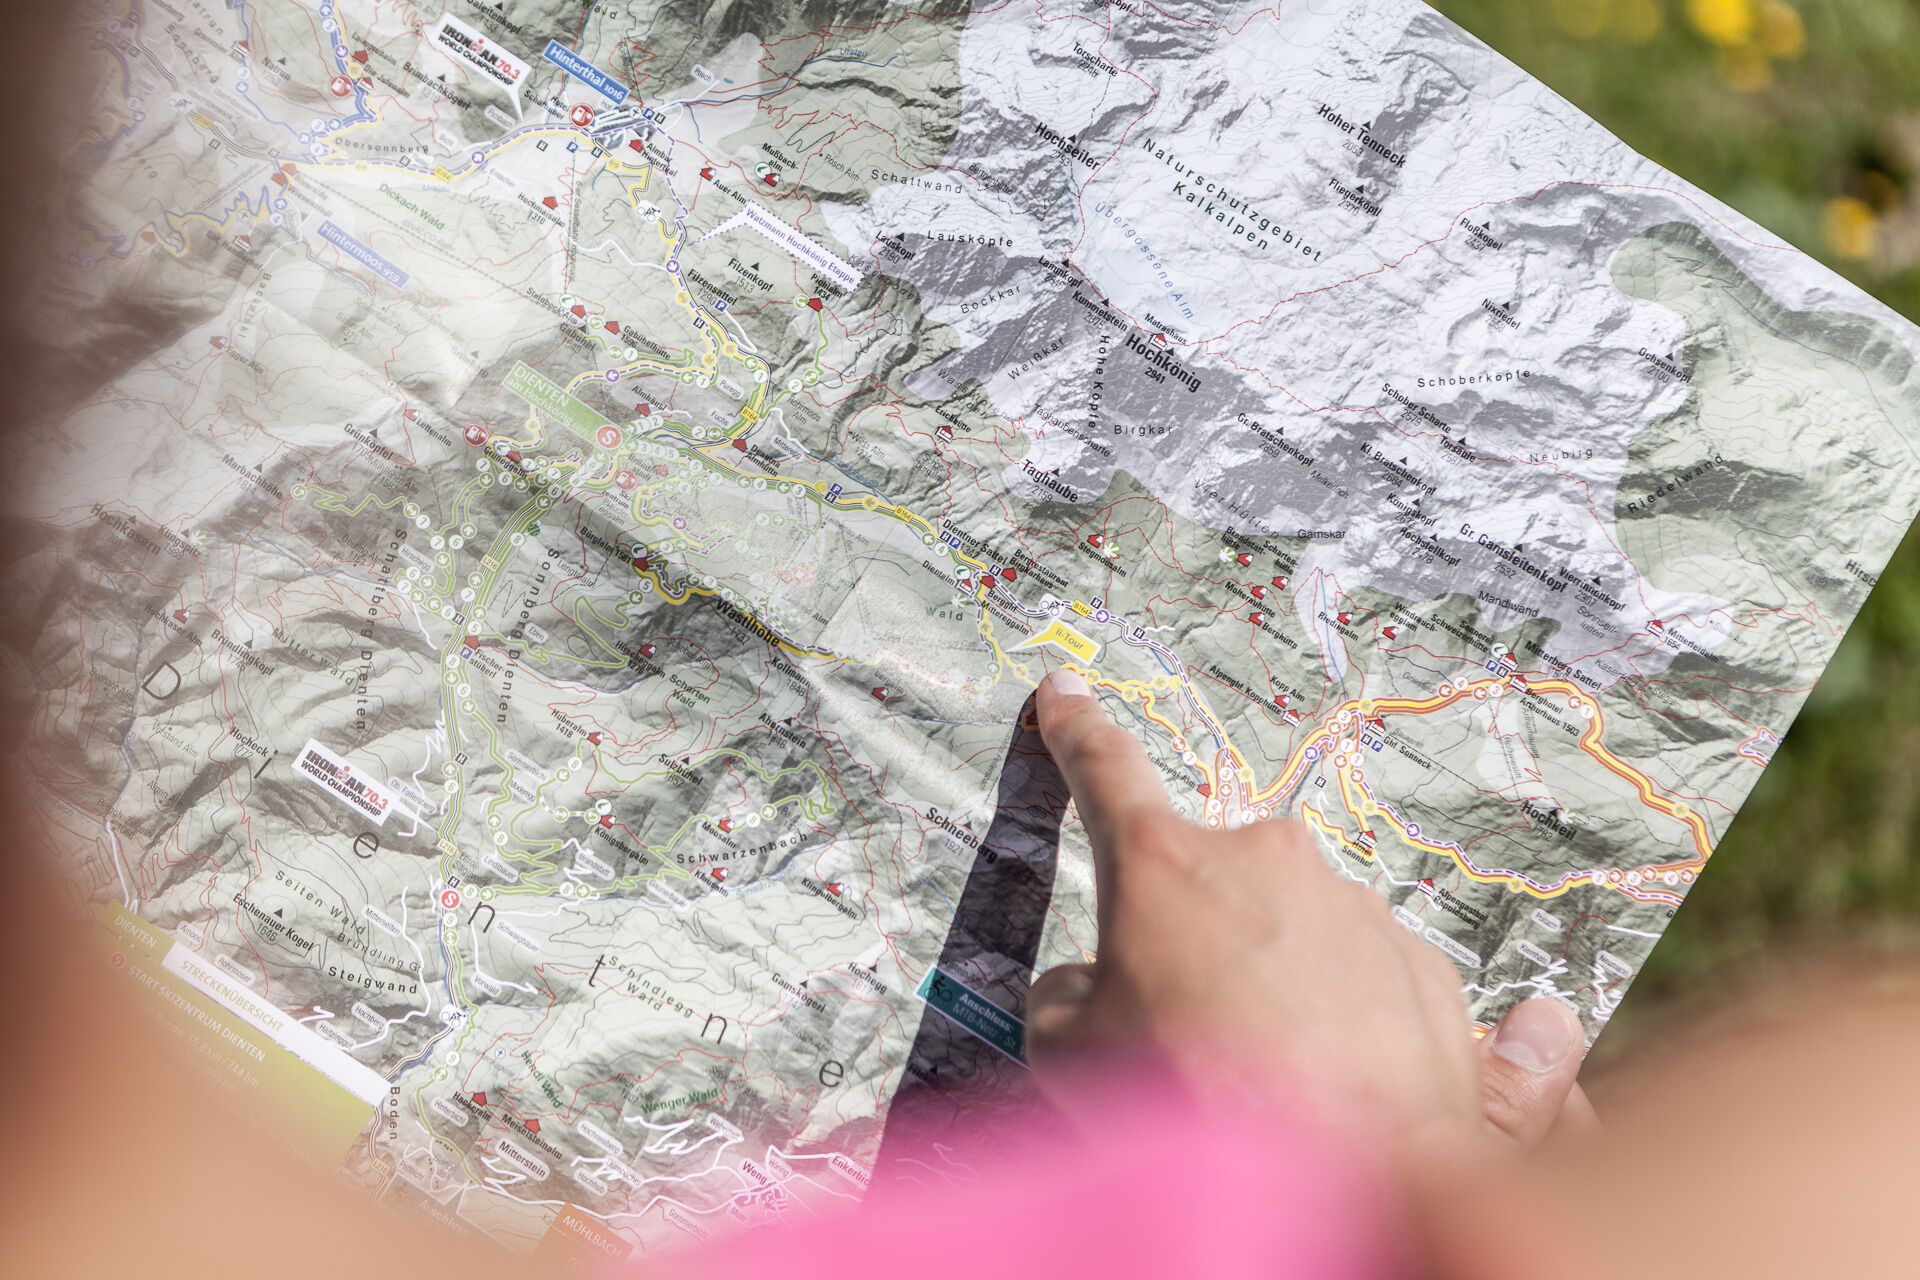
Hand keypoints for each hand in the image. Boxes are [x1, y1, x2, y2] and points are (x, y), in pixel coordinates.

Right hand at [1025, 669, 1591, 1153]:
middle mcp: (1265, 862)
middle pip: (1211, 882)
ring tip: (1268, 1078)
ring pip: (1292, 935)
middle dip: (1198, 942)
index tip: (1067, 698)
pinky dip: (1349, 1027)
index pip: (1104, 773)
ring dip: (1277, 989)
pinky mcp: (1420, 963)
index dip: (1076, 733)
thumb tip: (1084, 992)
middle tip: (1187, 1025)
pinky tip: (1339, 1088)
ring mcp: (1352, 907)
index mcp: (1164, 867)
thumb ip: (1065, 999)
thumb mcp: (1071, 1057)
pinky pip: (1366, 982)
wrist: (1360, 1184)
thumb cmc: (1204, 1109)